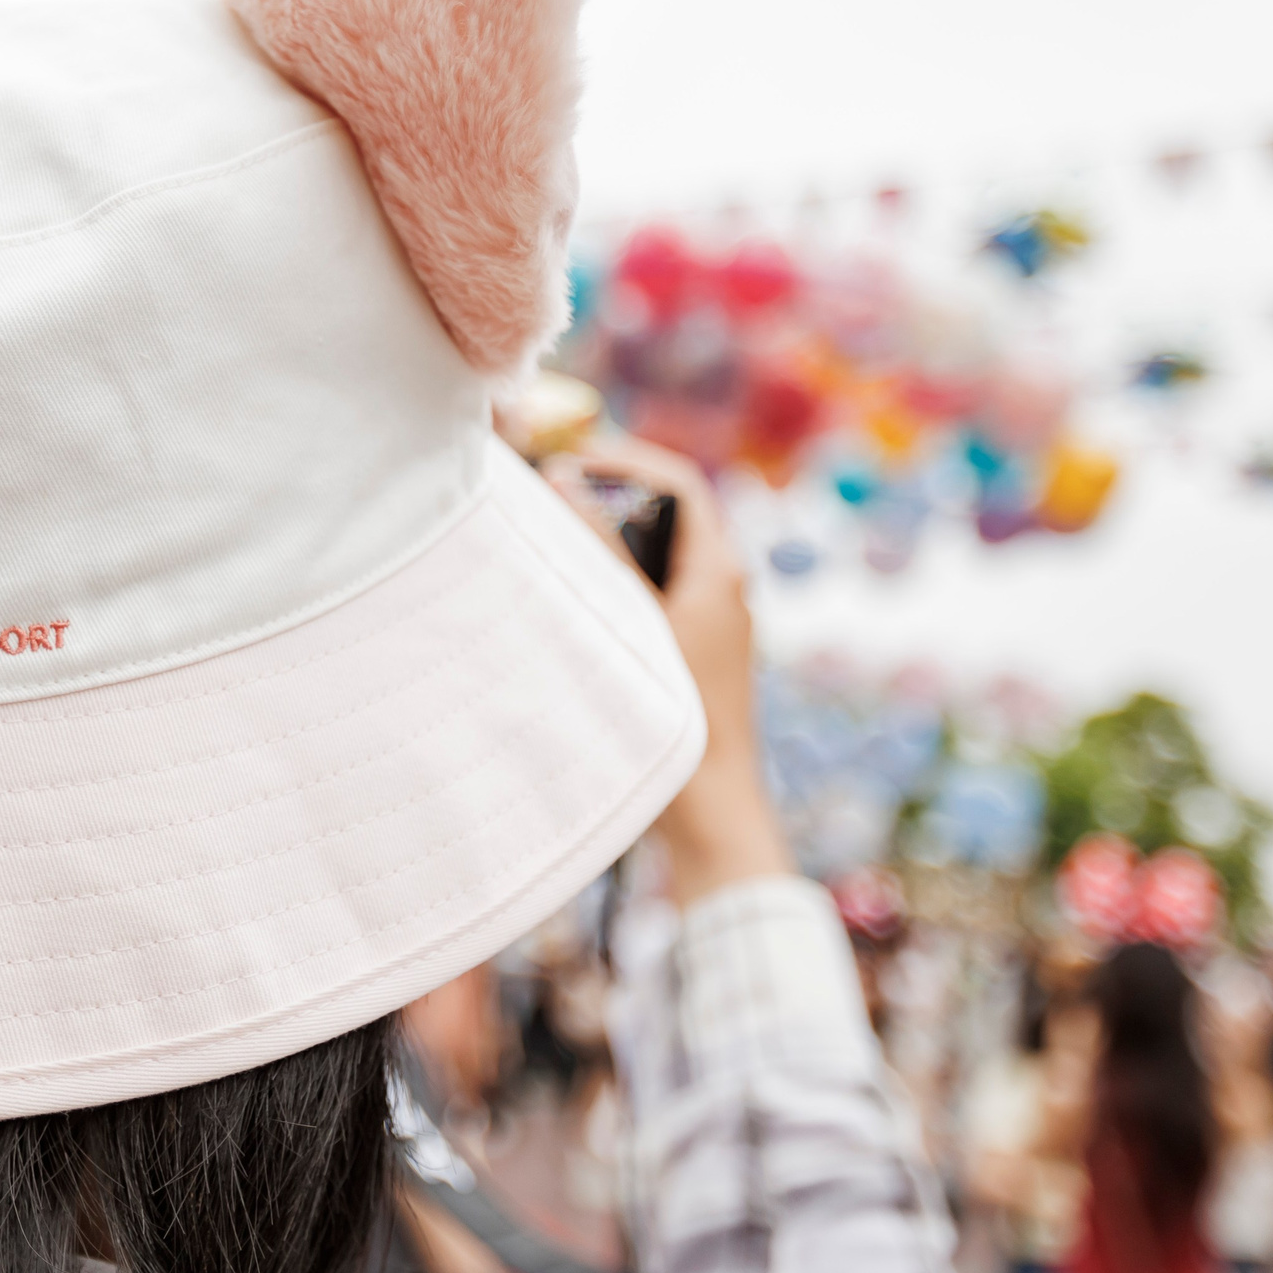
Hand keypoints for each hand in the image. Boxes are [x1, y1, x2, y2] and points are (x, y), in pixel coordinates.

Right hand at [544, 436, 790, 902]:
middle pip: (666, 515)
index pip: (681, 484)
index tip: (569, 459)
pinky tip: (572, 600)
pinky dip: (613, 582)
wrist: (711, 813)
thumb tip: (566, 483)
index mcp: (720, 572)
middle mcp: (721, 589)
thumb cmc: (681, 721)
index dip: (626, 460)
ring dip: (607, 541)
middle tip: (550, 494)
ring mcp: (710, 623)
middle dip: (610, 496)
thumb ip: (604, 554)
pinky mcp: (693, 653)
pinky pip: (652, 594)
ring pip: (655, 557)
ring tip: (553, 540)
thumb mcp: (635, 626)